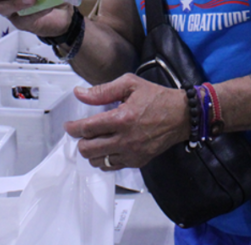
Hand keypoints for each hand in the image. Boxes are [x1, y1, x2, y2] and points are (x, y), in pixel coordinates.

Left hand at [64, 74, 188, 170]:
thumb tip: (80, 93)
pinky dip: (104, 160)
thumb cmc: (156, 98)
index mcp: (122, 118)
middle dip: (79, 142)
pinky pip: (112, 167)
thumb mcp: (129, 84)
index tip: (69, 126)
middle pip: (89, 149)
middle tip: (79, 134)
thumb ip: (102, 90)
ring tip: (92, 141)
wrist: (181, 116)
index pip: (88, 128)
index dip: (73, 128)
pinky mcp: (138, 161)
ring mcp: (132, 153)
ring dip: (91, 152)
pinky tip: (105, 149)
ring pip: (98, 161)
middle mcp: (125, 139)